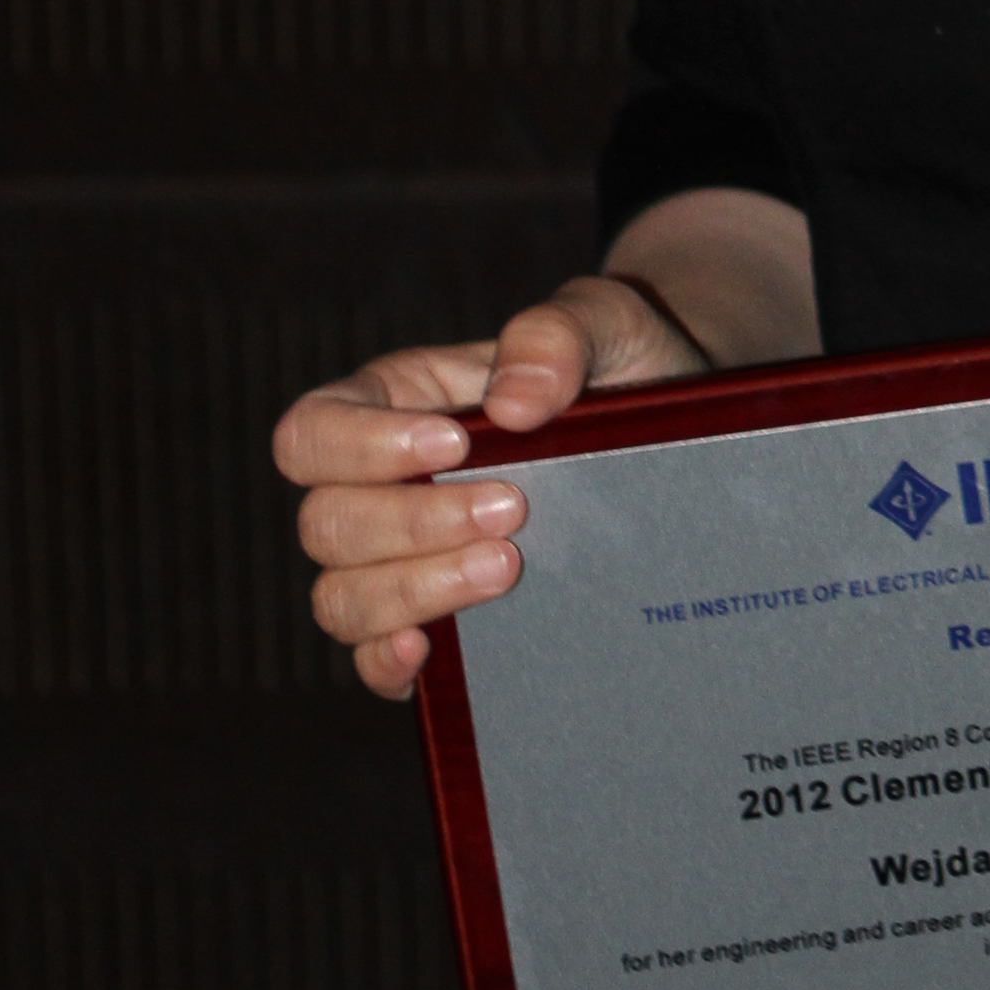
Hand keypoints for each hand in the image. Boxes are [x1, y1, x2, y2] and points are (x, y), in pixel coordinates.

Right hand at [273, 275, 708, 699]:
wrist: (674, 438)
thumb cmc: (618, 369)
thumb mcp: (606, 326)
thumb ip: (557, 337)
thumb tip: (514, 402)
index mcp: (397, 403)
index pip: (315, 429)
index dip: (362, 445)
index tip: (454, 444)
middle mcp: (382, 486)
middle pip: (326, 523)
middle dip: (412, 523)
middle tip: (512, 509)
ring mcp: (399, 561)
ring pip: (342, 597)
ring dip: (412, 590)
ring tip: (507, 569)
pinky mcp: (433, 619)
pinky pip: (374, 660)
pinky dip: (388, 663)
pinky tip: (432, 650)